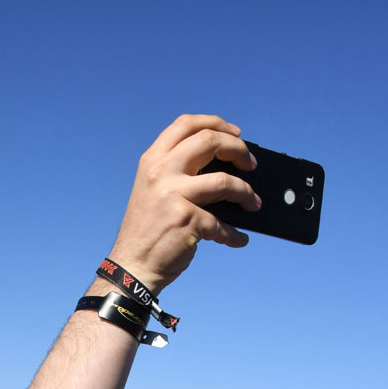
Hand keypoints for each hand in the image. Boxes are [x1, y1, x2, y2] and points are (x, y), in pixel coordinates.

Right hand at [109, 114, 258, 291]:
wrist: (133, 265)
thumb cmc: (147, 231)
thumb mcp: (153, 190)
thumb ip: (176, 172)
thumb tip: (221, 166)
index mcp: (152, 161)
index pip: (186, 124)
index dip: (216, 123)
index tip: (235, 134)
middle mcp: (160, 172)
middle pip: (209, 141)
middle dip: (239, 149)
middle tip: (251, 164)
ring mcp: (173, 194)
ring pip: (225, 181)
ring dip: (246, 192)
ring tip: (254, 203)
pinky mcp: (186, 219)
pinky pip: (222, 223)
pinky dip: (234, 234)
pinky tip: (238, 239)